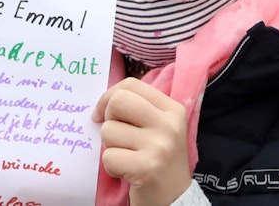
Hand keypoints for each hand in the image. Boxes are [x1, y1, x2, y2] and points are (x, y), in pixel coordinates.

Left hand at [92, 78, 191, 205]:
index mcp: (173, 109)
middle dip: (108, 118)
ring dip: (110, 147)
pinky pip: (108, 157)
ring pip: (108, 130)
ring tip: (127, 158)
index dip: (109, 96)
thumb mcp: (160, 128)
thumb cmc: (160, 161)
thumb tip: (105, 100)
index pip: (131, 84)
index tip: (104, 114)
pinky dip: (111, 167)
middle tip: (116, 136)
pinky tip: (126, 172)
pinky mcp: (146, 168)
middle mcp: (169, 125)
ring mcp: (159, 146)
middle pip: (118, 101)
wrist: (175, 199)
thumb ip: (139, 109)